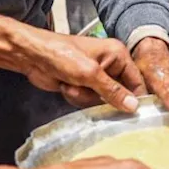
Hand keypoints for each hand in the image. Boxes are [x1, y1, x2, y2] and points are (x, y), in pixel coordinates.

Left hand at [15, 28, 142, 113]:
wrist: (31, 56)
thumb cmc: (61, 55)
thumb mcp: (90, 74)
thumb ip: (113, 91)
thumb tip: (134, 107)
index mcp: (118, 54)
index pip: (137, 82)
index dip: (134, 98)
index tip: (130, 114)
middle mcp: (111, 65)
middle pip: (119, 95)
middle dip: (99, 97)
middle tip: (86, 89)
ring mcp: (97, 77)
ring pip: (102, 101)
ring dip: (84, 98)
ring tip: (71, 84)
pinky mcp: (84, 85)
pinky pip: (89, 101)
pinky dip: (77, 97)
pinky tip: (66, 86)